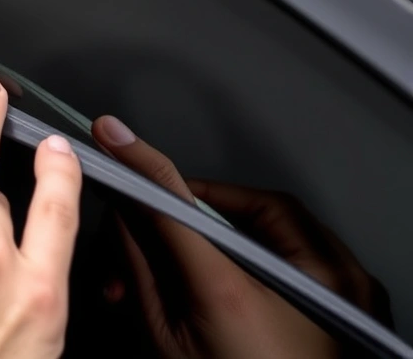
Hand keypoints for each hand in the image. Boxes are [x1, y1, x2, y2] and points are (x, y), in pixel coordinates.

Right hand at [87, 115, 365, 357]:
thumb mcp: (168, 346)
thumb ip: (143, 277)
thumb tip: (124, 223)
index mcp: (241, 301)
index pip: (177, 210)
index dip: (140, 168)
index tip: (113, 136)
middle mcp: (309, 282)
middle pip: (235, 208)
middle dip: (189, 213)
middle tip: (156, 224)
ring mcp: (348, 287)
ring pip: (275, 222)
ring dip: (227, 228)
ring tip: (193, 258)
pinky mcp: (360, 295)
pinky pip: (305, 244)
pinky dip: (264, 246)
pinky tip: (236, 269)